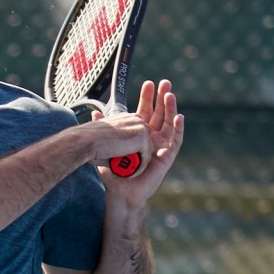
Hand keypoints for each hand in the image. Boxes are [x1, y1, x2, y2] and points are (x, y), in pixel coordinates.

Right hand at [76, 107, 150, 165]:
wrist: (85, 141)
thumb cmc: (89, 140)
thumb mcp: (103, 135)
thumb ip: (114, 138)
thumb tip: (113, 148)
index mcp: (127, 118)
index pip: (138, 134)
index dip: (132, 148)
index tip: (121, 159)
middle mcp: (136, 119)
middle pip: (145, 142)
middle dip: (137, 155)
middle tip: (124, 167)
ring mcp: (141, 128)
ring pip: (146, 151)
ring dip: (137, 163)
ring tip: (125, 172)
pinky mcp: (142, 138)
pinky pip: (146, 158)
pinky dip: (138, 168)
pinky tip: (127, 174)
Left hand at [101, 78, 183, 208]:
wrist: (121, 191)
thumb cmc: (114, 172)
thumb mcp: (108, 146)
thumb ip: (104, 129)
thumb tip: (94, 113)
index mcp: (139, 134)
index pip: (145, 111)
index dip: (147, 97)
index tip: (148, 83)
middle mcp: (152, 138)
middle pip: (159, 113)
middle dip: (162, 97)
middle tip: (164, 82)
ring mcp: (161, 146)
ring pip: (169, 123)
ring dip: (171, 108)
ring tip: (170, 94)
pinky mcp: (167, 156)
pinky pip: (176, 140)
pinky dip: (178, 128)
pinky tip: (179, 117)